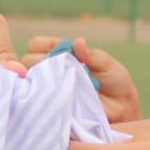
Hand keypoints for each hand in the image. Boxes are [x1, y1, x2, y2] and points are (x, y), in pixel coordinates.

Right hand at [23, 36, 139, 122]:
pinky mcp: (53, 106)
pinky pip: (40, 102)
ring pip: (29, 81)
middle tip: (61, 70)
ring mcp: (49, 88)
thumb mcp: (107, 64)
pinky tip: (57, 97)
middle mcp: (50, 70)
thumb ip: (92, 55)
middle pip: (27, 61)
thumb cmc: (114, 80)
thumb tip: (78, 42)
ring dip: (43, 80)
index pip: (35, 44)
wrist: (122, 107)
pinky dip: (46, 98)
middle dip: (41, 62)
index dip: (44, 45)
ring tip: (62, 84)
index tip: (62, 51)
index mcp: (59, 54)